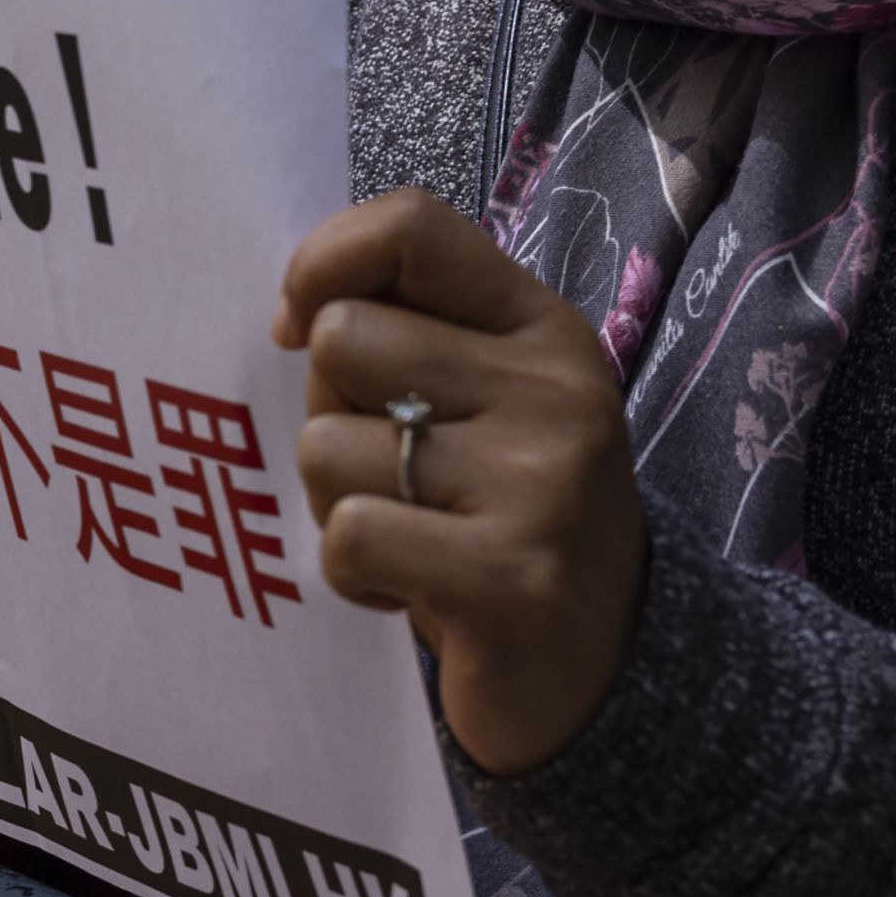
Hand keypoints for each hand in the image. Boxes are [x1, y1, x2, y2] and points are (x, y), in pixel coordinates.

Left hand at [275, 189, 646, 776]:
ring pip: (326, 444)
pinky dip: (353, 574)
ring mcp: (540, 484)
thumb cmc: (500, 516)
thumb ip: (403, 333)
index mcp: (542, 329)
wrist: (601, 671)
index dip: (324, 264)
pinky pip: (349, 535)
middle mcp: (555, 391)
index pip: (410, 225)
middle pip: (342, 339)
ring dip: (335, 505)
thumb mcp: (481, 400)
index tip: (300, 329)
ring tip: (409, 538)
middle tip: (387, 478)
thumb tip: (293, 317)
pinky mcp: (509, 579)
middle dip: (330, 413)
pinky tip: (413, 592)